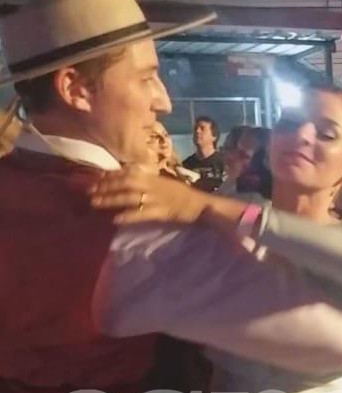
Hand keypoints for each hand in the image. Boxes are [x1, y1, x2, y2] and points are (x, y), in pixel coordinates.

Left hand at [90, 169, 208, 224]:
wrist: (201, 205)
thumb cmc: (183, 194)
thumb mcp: (163, 182)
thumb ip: (146, 179)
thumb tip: (126, 176)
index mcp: (153, 177)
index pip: (128, 172)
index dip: (110, 175)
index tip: (95, 179)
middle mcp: (153, 186)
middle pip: (125, 183)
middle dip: (105, 187)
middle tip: (88, 191)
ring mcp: (157, 199)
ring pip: (130, 197)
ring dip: (111, 200)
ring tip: (95, 203)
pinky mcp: (161, 213)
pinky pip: (142, 214)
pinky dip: (128, 216)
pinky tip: (116, 219)